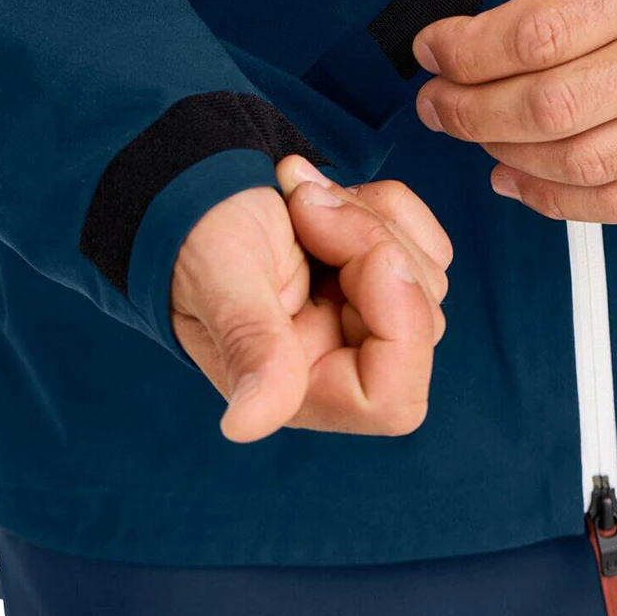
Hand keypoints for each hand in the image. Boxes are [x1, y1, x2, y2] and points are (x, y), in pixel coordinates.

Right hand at [171, 156, 450, 442]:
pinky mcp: (376, 279)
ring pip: (425, 275)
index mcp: (297, 388)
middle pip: (418, 320)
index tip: (368, 253)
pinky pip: (426, 244)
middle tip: (303, 203)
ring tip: (301, 197)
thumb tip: (245, 424)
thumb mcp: (220, 282)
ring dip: (370, 217)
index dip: (399, 322)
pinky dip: (387, 206)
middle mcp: (336, 363)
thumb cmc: (192, 238)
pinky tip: (329, 195)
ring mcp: (361, 319)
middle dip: (372, 244)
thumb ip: (250, 345)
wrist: (190, 190)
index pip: (390, 396)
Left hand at [412, 0, 616, 221]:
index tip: (431, 52)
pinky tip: (514, 177)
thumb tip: (457, 59)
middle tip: (436, 104)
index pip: (534, 36)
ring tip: (472, 136)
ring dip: (503, 155)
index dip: (463, 53)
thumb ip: (538, 10)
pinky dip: (552, 199)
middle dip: (468, 111)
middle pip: (549, 107)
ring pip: (579, 162)